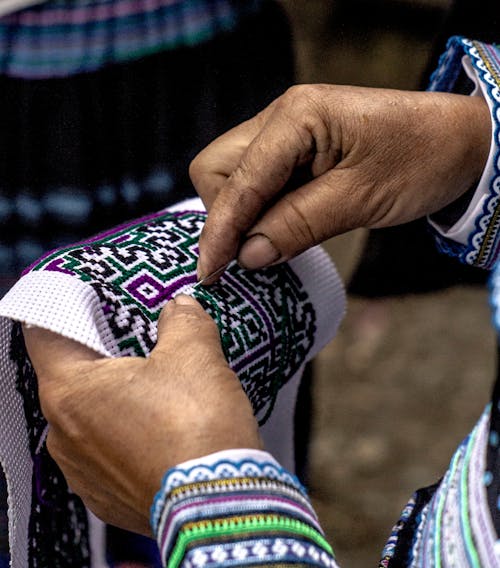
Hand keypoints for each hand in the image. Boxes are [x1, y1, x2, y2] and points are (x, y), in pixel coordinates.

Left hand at [23, 295, 261, 535]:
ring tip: (154, 393)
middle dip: (99, 358)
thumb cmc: (198, 428)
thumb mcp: (194, 353)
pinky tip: (158, 430)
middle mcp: (65, 434)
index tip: (85, 305)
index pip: (43, 334)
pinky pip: (104, 453)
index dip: (63, 312)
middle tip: (134, 345)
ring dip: (113, 401)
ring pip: (87, 418)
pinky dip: (124, 436)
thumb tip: (181, 309)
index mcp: (72, 390)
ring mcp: (83, 471)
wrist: (221, 501)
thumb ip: (182, 320)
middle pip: (68, 378)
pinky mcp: (106, 496)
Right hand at [190, 84, 489, 281]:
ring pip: (232, 178)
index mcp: (296, 117)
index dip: (221, 231)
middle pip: (217, 170)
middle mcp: (281, 118)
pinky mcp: (294, 152)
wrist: (458, 142)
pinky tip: (280, 231)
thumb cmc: (420, 160)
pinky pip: (258, 183)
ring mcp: (285, 133)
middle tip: (255, 251)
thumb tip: (247, 257)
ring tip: (275, 242)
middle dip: (226, 215)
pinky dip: (260, 212)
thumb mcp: (360, 199)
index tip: (211, 273)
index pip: (237, 181)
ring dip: (243, 216)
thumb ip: (298, 224)